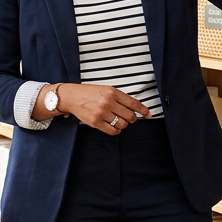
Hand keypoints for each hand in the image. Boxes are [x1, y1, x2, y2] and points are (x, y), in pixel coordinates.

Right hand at [35, 83, 151, 134]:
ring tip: (118, 121)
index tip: (148, 114)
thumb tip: (135, 108)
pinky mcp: (96, 122)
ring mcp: (102, 113)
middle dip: (132, 119)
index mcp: (113, 92)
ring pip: (122, 124)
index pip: (134, 103)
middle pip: (130, 116)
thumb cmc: (90, 93)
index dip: (143, 110)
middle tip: (129, 118)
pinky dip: (116, 130)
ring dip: (123, 124)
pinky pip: (113, 131)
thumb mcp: (106, 90)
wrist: (72, 97)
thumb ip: (120, 98)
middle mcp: (108, 102)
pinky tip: (113, 126)